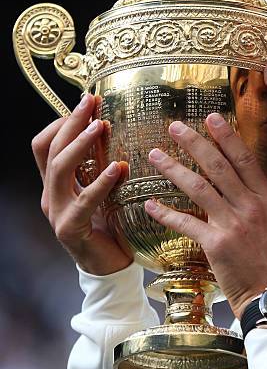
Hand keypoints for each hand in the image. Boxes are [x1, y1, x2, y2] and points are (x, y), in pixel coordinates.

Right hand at [31, 94, 132, 274]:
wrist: (110, 267)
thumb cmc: (111, 225)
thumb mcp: (105, 191)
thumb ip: (102, 167)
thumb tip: (118, 132)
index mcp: (57, 185)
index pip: (45, 145)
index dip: (61, 121)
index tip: (87, 101)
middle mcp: (51, 195)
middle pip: (52, 150)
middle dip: (70, 122)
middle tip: (91, 103)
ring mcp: (58, 213)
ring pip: (59, 170)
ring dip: (80, 145)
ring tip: (100, 126)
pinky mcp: (71, 229)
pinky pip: (84, 201)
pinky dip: (100, 182)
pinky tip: (118, 168)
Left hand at [144, 113, 266, 319]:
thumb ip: (264, 210)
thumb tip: (252, 197)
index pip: (245, 160)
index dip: (227, 137)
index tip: (212, 118)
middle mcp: (251, 207)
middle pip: (219, 166)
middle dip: (195, 142)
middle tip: (175, 126)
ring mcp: (233, 225)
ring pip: (199, 188)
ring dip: (174, 169)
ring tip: (156, 155)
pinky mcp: (216, 245)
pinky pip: (186, 223)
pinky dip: (166, 213)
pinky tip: (152, 205)